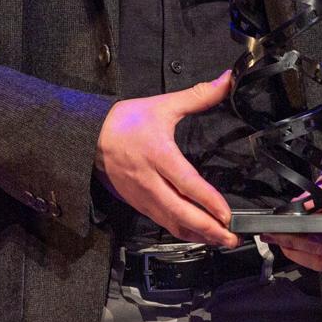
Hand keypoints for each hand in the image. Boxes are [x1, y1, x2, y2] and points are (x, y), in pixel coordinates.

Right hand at [95, 70, 238, 247]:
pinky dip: (182, 231)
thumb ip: (197, 96)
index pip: (187, 183)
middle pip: (180, 213)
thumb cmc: (126, 121)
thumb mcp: (162, 105)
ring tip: (220, 240)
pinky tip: (197, 234)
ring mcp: (142, 196)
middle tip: (231, 238)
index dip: (207, 201)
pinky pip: (163, 222)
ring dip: (198, 235)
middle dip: (208, 229)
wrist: (90, 137)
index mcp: (158, 155)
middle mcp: (150, 181)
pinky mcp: (138, 204)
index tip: (226, 214)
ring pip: (172, 223)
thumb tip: (225, 81)